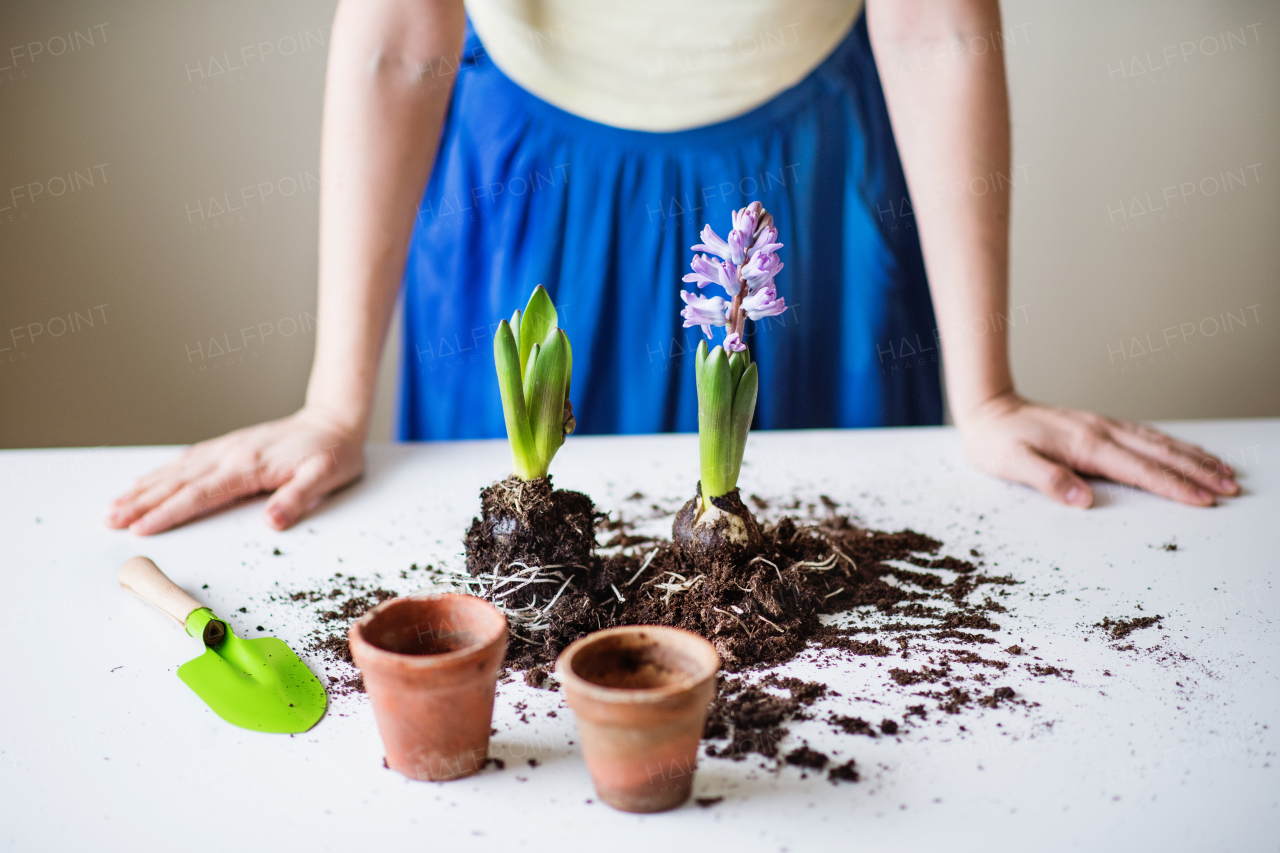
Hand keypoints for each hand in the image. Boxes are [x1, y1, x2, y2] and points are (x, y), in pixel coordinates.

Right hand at [106, 406, 365, 534]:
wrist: (335, 420)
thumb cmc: (333, 452)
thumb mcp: (326, 478)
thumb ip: (298, 498)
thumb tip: (272, 521)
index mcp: (251, 467)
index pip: (201, 494)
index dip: (169, 513)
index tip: (142, 528)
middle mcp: (232, 455)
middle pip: (179, 482)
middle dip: (142, 503)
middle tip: (110, 520)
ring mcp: (228, 448)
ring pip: (177, 470)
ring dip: (145, 487)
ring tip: (115, 504)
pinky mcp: (230, 446)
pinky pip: (189, 459)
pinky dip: (163, 471)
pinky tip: (147, 480)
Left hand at [959, 393, 1239, 506]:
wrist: (988, 410)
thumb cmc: (997, 442)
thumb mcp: (1013, 464)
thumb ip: (1048, 480)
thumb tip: (1084, 500)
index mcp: (1085, 445)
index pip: (1139, 469)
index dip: (1173, 486)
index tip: (1204, 500)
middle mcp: (1101, 432)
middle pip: (1160, 453)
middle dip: (1198, 471)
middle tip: (1231, 487)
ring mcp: (1102, 426)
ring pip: (1158, 441)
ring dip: (1193, 456)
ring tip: (1224, 470)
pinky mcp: (1099, 426)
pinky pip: (1145, 435)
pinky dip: (1172, 445)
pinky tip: (1186, 452)